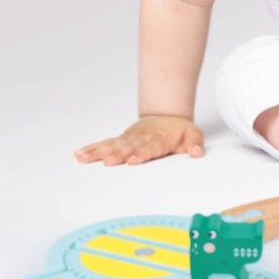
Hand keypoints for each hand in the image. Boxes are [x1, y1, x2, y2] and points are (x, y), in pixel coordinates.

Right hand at [74, 115, 203, 165]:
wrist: (165, 116)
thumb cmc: (177, 130)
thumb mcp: (192, 133)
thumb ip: (194, 142)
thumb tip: (197, 152)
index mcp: (157, 140)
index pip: (148, 148)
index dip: (141, 153)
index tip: (133, 160)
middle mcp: (140, 140)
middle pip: (127, 147)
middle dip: (118, 154)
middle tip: (109, 161)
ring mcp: (128, 140)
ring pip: (112, 145)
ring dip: (99, 152)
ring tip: (85, 158)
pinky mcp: (120, 141)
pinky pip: (105, 144)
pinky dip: (92, 149)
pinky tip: (80, 154)